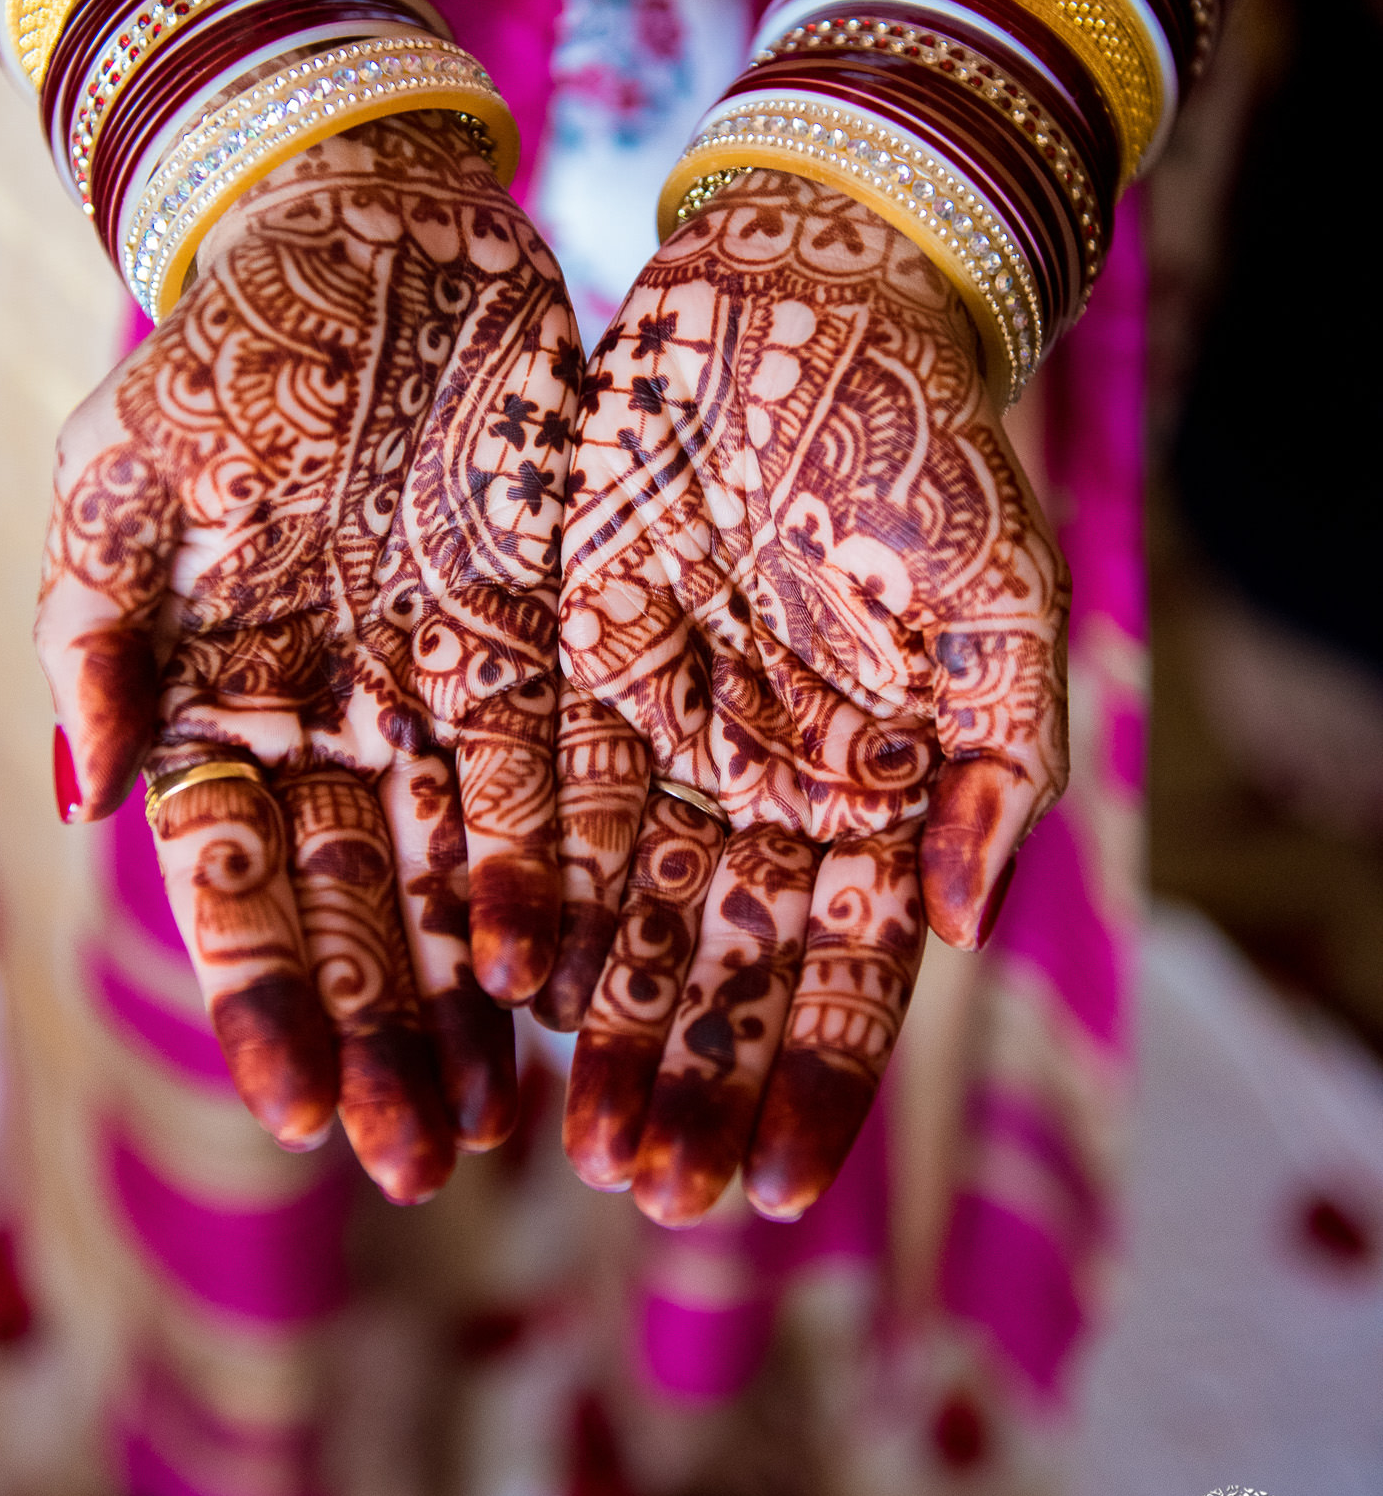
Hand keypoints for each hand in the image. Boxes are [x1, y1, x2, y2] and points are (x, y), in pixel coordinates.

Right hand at [36, 114, 578, 1202]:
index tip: (296, 1107)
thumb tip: (79, 789)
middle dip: (384, 1037)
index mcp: (222, 695)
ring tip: (503, 1123)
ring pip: (459, 879)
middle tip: (418, 1164)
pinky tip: (576, 985)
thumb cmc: (238, 337)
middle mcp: (332, 722)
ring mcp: (438, 695)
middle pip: (357, 910)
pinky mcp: (541, 649)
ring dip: (473, 1003)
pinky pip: (558, 786)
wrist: (382, 232)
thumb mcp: (136, 460)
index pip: (234, 880)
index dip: (264, 994)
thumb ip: (97, 622)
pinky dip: (562, 884)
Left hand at [548, 169, 1068, 1224]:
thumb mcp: (998, 598)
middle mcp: (760, 785)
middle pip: (722, 968)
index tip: (774, 1186)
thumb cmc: (921, 441)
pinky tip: (497, 985)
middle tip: (650, 1191)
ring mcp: (662, 737)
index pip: (846, 969)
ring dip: (604, 1026)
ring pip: (626, 912)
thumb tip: (954, 925)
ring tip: (574, 1140)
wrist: (798, 304)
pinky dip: (523, 892)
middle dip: (691, 1080)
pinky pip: (543, 805)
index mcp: (871, 787)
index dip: (814, 1079)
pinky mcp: (566, 673)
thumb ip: (994, 763)